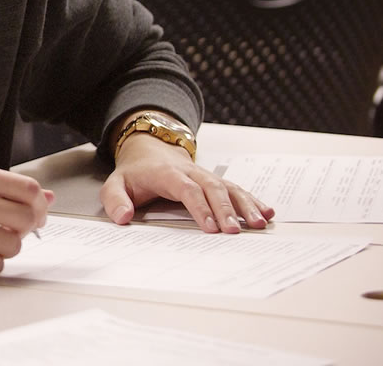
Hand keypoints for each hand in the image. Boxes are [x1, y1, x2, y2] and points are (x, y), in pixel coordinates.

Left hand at [101, 133, 272, 233]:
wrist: (150, 149)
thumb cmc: (136, 173)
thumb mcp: (115, 183)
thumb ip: (115, 199)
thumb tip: (122, 217)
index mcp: (167, 174)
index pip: (187, 189)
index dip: (200, 207)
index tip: (210, 227)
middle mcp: (192, 173)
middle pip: (213, 188)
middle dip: (226, 209)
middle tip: (235, 232)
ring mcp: (206, 176)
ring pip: (229, 187)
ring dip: (245, 205)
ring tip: (259, 224)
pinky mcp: (216, 181)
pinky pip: (237, 189)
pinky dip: (253, 200)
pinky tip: (267, 212)